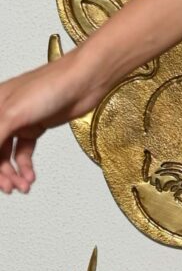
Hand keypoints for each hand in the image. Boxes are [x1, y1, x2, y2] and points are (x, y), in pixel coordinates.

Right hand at [0, 51, 105, 195]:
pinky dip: (26, 166)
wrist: (84, 82)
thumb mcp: (13, 113)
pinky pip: (24, 152)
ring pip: (8, 154)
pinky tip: (30, 176)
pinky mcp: (36, 126)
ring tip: (23, 186)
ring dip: (14, 172)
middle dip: (1, 171)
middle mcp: (2, 113)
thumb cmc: (50, 86)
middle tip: (9, 188)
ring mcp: (19, 120)